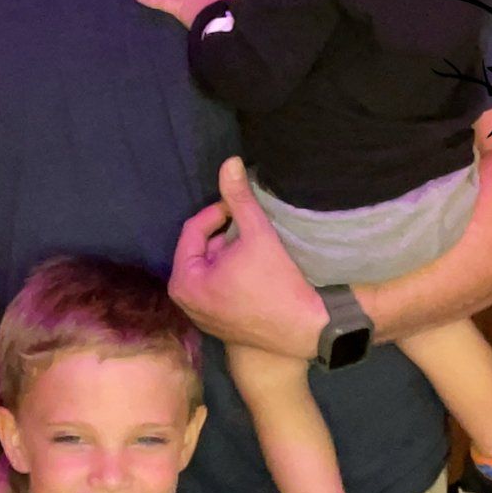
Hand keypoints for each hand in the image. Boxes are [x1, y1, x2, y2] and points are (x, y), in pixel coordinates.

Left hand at [169, 156, 325, 359]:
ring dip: (231, 253)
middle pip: (202, 250)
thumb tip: (228, 162)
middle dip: (225, 236)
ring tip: (257, 249)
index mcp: (184, 282)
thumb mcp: (256, 234)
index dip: (218, 212)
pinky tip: (259, 271)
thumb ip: (239, 198)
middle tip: (253, 230)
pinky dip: (234, 273)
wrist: (307, 330)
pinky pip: (220, 287)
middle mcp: (186, 302)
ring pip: (212, 267)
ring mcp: (202, 316)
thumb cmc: (278, 283)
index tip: (241, 206)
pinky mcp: (220, 324)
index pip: (193, 230)